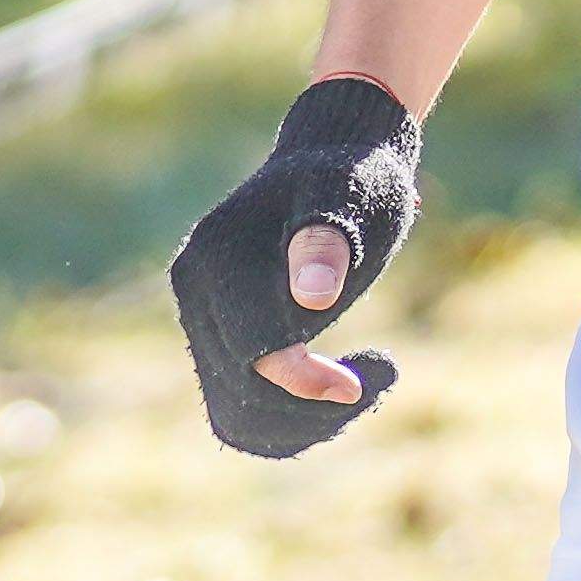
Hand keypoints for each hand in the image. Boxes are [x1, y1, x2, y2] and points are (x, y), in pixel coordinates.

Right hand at [166, 76, 420, 457]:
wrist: (332, 158)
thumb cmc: (351, 176)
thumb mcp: (351, 198)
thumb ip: (327, 243)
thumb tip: (313, 296)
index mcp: (218, 257)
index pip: (255, 352)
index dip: (314, 378)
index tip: (384, 367)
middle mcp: (193, 290)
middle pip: (241, 395)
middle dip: (317, 407)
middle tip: (386, 372)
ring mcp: (198, 316)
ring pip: (235, 415)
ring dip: (304, 422)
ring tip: (366, 384)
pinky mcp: (214, 336)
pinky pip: (237, 407)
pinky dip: (289, 418)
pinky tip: (338, 392)